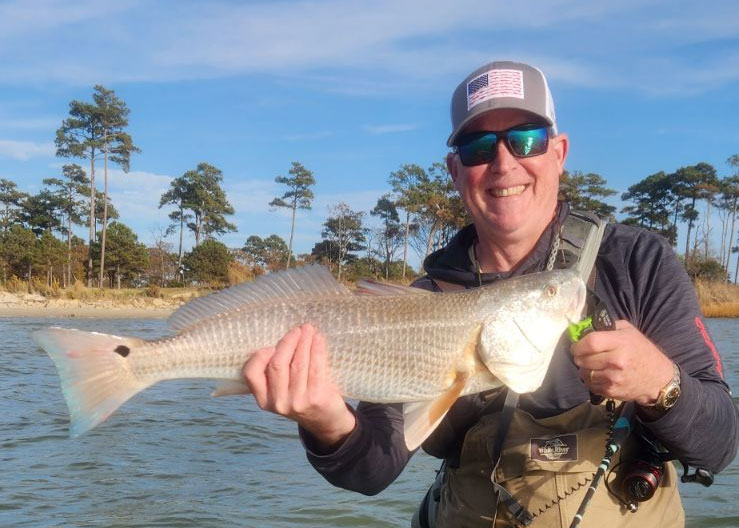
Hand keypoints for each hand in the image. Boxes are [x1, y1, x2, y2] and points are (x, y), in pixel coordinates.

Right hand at [243, 324, 355, 450]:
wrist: (325, 420)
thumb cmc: (301, 397)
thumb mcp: (281, 390)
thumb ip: (272, 372)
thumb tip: (268, 344)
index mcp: (263, 399)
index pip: (251, 373)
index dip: (260, 355)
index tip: (272, 344)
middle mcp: (278, 402)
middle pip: (277, 364)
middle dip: (288, 342)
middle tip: (298, 329)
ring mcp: (297, 402)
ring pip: (298, 363)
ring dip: (304, 342)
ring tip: (309, 330)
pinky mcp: (316, 398)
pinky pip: (316, 367)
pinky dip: (317, 350)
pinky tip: (319, 340)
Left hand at [571, 320, 673, 405]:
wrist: (659, 379)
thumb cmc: (643, 351)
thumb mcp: (629, 332)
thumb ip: (609, 327)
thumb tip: (587, 328)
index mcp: (620, 343)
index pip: (590, 342)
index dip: (578, 344)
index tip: (576, 346)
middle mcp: (616, 361)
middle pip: (583, 359)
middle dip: (579, 357)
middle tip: (583, 355)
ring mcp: (613, 378)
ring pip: (584, 373)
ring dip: (584, 369)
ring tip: (592, 366)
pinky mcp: (612, 391)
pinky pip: (590, 385)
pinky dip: (591, 380)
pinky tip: (599, 375)